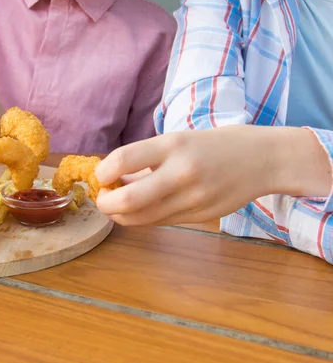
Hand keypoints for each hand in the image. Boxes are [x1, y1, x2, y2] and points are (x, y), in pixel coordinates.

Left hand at [94, 125, 285, 225]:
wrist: (262, 160)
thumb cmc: (212, 145)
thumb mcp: (177, 140)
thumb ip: (145, 161)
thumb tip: (111, 179)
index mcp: (173, 145)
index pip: (123, 160)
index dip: (103, 172)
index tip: (101, 175)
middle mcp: (181, 172)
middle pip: (127, 200)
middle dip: (105, 204)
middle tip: (102, 199)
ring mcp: (192, 198)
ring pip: (141, 218)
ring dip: (120, 215)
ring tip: (117, 205)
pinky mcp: (200, 216)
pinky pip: (159, 222)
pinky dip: (142, 218)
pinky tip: (140, 210)